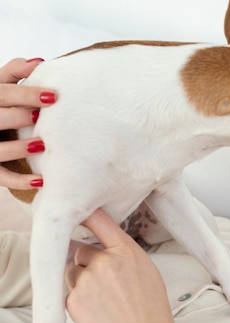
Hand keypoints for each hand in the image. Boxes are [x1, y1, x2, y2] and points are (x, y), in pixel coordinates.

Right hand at [0, 58, 55, 188]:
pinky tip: (41, 181)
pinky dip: (20, 180)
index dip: (25, 94)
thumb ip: (14, 73)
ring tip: (41, 145)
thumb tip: (39, 62)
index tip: (53, 96)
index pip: (1, 93)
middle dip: (18, 117)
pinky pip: (1, 177)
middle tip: (41, 118)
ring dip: (18, 148)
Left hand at [65, 208, 174, 322]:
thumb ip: (125, 257)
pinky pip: (68, 294)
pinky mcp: (73, 301)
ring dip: (81, 282)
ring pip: (72, 272)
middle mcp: (105, 261)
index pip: (101, 221)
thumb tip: (103, 250)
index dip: (88, 215)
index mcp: (127, 252)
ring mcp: (87, 280)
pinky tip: (97, 313)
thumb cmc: (152, 312)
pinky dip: (78, 302)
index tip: (81, 212)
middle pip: (81, 250)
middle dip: (87, 263)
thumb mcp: (148, 273)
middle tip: (103, 283)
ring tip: (102, 301)